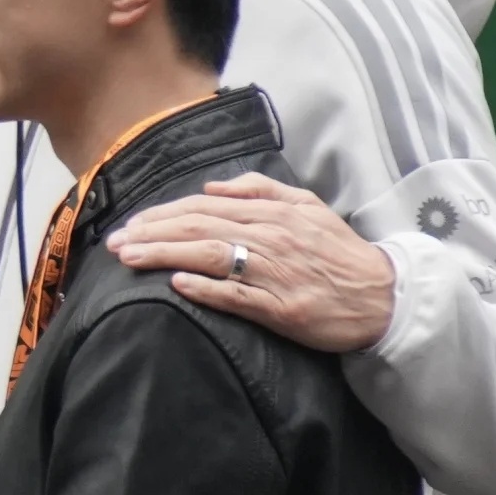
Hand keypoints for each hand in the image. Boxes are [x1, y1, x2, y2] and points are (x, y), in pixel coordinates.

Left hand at [108, 173, 396, 352]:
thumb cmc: (337, 252)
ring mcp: (275, 273)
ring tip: (130, 259)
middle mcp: (271, 237)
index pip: (205, 207)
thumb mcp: (306, 206)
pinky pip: (238, 297)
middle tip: (115, 243)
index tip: (131, 224)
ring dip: (165, 256)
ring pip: (211, 257)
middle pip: (200, 229)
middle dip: (152, 233)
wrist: (380, 296)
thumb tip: (212, 186)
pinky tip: (176, 286)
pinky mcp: (282, 308)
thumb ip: (260, 190)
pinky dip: (206, 289)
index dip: (164, 214)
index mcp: (273, 212)